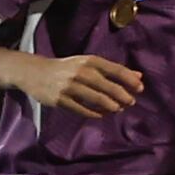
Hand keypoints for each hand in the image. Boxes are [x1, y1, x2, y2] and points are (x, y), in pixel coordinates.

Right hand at [18, 50, 149, 119]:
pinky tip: (101, 114)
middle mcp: (80, 72)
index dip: (130, 80)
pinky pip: (81, 109)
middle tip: (131, 102)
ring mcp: (69, 86)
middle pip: (108, 86)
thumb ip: (112, 70)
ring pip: (97, 99)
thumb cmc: (67, 68)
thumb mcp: (88, 64)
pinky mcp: (59, 99)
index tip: (140, 89)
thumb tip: (138, 77)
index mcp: (90, 61)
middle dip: (123, 96)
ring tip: (118, 109)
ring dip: (111, 106)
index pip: (116, 70)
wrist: (34, 72)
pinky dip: (94, 113)